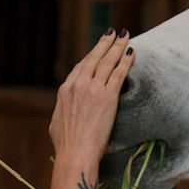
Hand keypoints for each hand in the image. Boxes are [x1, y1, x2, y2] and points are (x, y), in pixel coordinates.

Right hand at [49, 29, 133, 160]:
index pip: (80, 68)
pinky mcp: (107, 97)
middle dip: (105, 44)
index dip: (91, 57)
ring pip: (107, 62)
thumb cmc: (66, 146)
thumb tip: (64, 112)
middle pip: (93, 58)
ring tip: (125, 36)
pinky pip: (119, 73)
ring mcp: (93, 90)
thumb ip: (62, 112)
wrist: (75, 154)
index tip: (98, 51)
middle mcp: (77, 86)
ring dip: (118, 47)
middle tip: (113, 33)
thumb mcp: (56, 124)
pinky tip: (132, 52)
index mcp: (64, 91)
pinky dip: (126, 61)